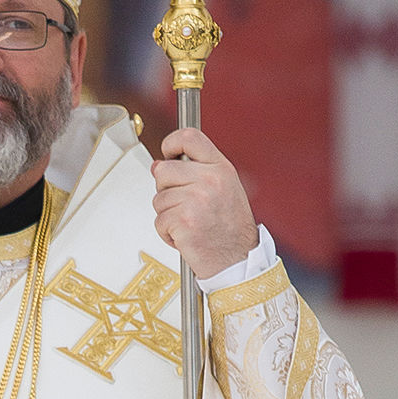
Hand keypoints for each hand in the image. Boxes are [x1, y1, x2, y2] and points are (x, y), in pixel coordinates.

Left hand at [150, 128, 258, 277]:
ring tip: (190, 223)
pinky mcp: (183, 221)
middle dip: (166, 190)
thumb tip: (159, 165)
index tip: (168, 153)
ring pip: (158, 198)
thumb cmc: (231, 229)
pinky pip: (159, 221)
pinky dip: (167, 233)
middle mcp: (210, 180)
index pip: (189, 138)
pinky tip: (186, 236)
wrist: (238, 261)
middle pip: (163, 170)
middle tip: (185, 205)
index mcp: (221, 169)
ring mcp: (196, 200)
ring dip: (168, 215)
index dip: (171, 143)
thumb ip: (195, 173)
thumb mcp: (224, 190)